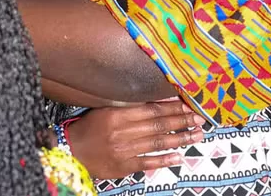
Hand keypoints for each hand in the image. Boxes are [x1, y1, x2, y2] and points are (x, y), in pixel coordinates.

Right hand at [67, 100, 205, 179]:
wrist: (71, 151)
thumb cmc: (87, 129)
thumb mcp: (103, 110)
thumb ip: (127, 107)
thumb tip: (154, 104)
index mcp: (116, 114)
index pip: (150, 109)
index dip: (171, 107)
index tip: (187, 105)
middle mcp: (121, 132)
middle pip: (157, 125)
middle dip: (181, 121)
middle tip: (199, 119)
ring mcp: (123, 150)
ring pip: (157, 143)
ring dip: (179, 139)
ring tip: (196, 135)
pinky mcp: (124, 166)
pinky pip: (148, 162)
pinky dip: (164, 159)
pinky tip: (178, 157)